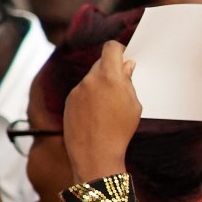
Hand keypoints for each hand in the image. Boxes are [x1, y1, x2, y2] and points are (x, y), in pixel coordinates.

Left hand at [62, 39, 141, 185]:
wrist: (95, 153)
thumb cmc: (119, 130)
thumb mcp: (133, 104)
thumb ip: (128, 81)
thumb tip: (126, 65)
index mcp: (109, 77)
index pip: (110, 48)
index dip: (118, 50)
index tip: (124, 56)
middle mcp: (89, 80)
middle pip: (100, 64)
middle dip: (110, 70)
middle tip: (120, 84)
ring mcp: (76, 90)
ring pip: (90, 80)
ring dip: (99, 86)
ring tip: (108, 107)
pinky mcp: (68, 101)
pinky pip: (81, 92)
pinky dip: (89, 98)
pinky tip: (96, 114)